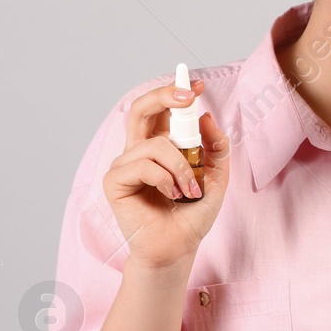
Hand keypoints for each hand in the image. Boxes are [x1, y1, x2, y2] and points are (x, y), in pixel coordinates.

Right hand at [101, 77, 230, 270]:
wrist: (179, 246)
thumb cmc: (193, 213)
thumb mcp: (216, 176)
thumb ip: (215, 147)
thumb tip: (206, 116)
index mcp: (160, 145)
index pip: (161, 110)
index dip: (175, 92)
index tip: (198, 85)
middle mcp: (139, 151)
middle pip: (141, 108)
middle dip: (164, 96)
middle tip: (189, 97)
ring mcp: (124, 164)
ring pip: (155, 144)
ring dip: (182, 166)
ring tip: (191, 190)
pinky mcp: (115, 182)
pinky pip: (144, 166)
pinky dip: (166, 179)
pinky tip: (172, 196)